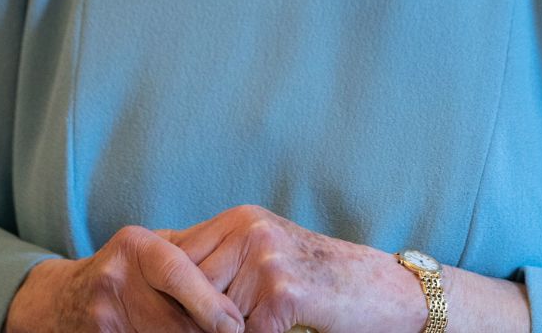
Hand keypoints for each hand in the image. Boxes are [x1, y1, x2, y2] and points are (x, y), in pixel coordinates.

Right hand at [5, 225, 244, 332]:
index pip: (176, 272)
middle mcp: (115, 277)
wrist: (63, 300)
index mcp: (134, 247)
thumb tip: (242, 274)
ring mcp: (104, 314)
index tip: (234, 325)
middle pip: (176, 319)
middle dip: (205, 331)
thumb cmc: (125, 271)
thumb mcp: (150, 250)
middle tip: (231, 332)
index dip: (209, 303)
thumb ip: (190, 255)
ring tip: (207, 331)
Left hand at [160, 206, 425, 332]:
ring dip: (224, 327)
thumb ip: (219, 255)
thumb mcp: (264, 250)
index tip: (167, 308)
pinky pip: (246, 332)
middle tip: (192, 325)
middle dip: (192, 311)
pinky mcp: (282, 293)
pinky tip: (275, 328)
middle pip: (190, 282)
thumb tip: (160, 264)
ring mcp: (266, 260)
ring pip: (214, 310)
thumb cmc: (317, 278)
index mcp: (239, 219)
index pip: (177, 252)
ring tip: (250, 321)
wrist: (380, 290)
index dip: (171, 286)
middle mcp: (249, 231)